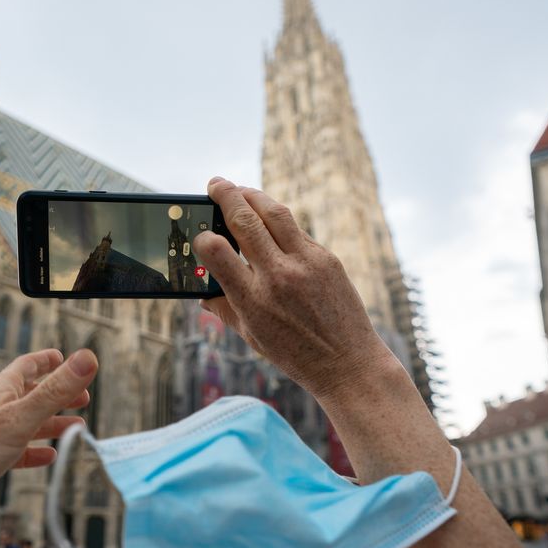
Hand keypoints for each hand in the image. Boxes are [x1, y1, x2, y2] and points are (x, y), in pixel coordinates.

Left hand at [0, 349, 94, 547]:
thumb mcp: (20, 418)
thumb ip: (56, 390)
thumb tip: (89, 357)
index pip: (26, 366)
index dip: (48, 361)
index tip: (66, 358)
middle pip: (29, 395)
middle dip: (56, 395)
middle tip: (84, 399)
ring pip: (24, 424)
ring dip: (50, 423)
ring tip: (76, 427)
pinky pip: (14, 452)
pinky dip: (34, 451)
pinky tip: (48, 457)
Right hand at [193, 177, 398, 402]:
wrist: (348, 363)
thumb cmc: (295, 354)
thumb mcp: (251, 336)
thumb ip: (224, 309)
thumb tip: (203, 290)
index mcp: (253, 301)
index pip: (217, 252)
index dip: (202, 237)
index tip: (199, 234)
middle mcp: (279, 276)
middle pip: (245, 220)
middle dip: (225, 195)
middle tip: (214, 184)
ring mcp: (306, 263)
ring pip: (275, 212)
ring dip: (253, 195)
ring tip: (239, 190)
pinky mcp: (327, 258)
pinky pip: (296, 230)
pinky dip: (278, 220)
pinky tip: (268, 219)